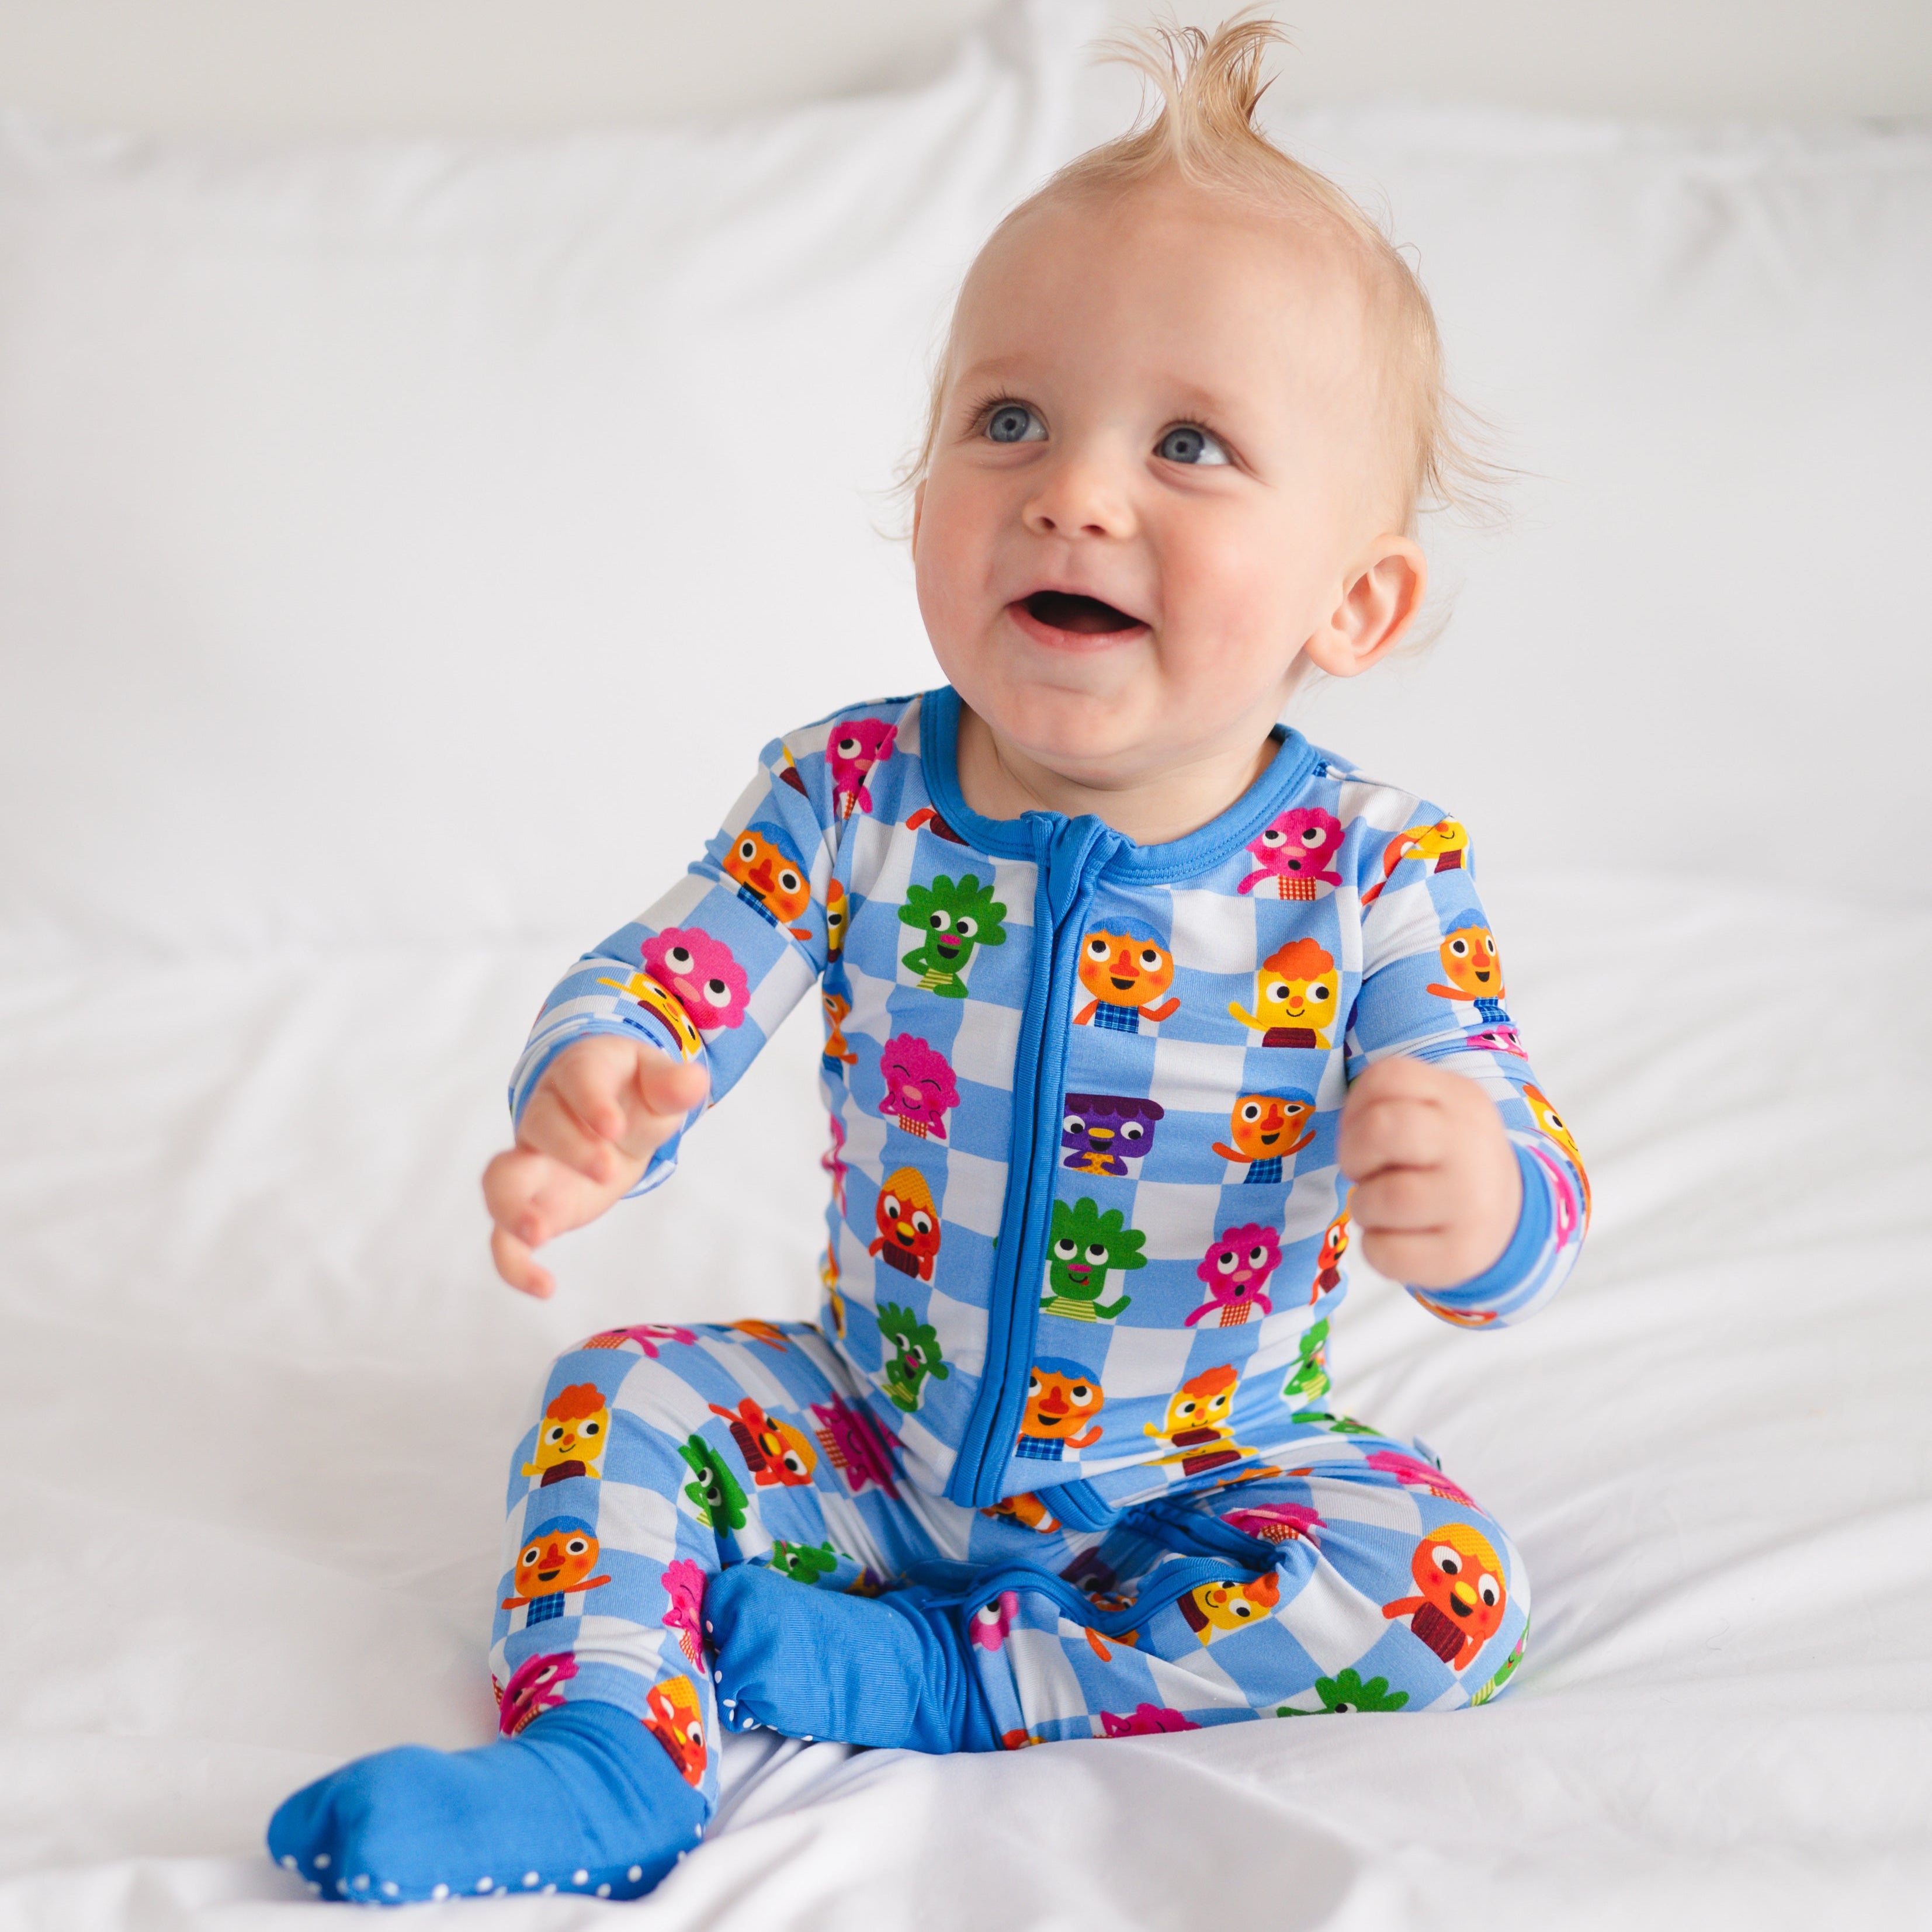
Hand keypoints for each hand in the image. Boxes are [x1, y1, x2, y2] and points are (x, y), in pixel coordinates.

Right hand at [482, 1035, 707, 1297]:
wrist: (613, 1120)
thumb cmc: (635, 1096)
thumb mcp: (659, 1086)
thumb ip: (673, 1086)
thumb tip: (694, 1081)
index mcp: (579, 1074)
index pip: (578, 1079)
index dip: (591, 1102)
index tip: (614, 1127)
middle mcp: (544, 1116)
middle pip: (540, 1125)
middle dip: (570, 1148)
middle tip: (607, 1171)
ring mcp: (532, 1163)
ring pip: (502, 1180)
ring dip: (513, 1206)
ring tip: (538, 1234)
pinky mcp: (532, 1205)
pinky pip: (505, 1235)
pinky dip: (514, 1262)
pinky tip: (543, 1288)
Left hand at [1337, 1057, 1520, 1289]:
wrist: (1509, 1218)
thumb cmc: (1447, 1159)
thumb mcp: (1435, 1112)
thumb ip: (1390, 1105)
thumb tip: (1349, 1135)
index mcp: (1461, 1098)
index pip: (1388, 1076)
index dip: (1356, 1106)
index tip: (1366, 1131)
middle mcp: (1471, 1144)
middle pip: (1381, 1128)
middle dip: (1353, 1153)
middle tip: (1365, 1171)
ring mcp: (1472, 1202)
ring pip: (1382, 1198)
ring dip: (1364, 1206)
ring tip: (1383, 1208)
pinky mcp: (1462, 1254)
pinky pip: (1385, 1252)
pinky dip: (1375, 1248)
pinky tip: (1398, 1238)